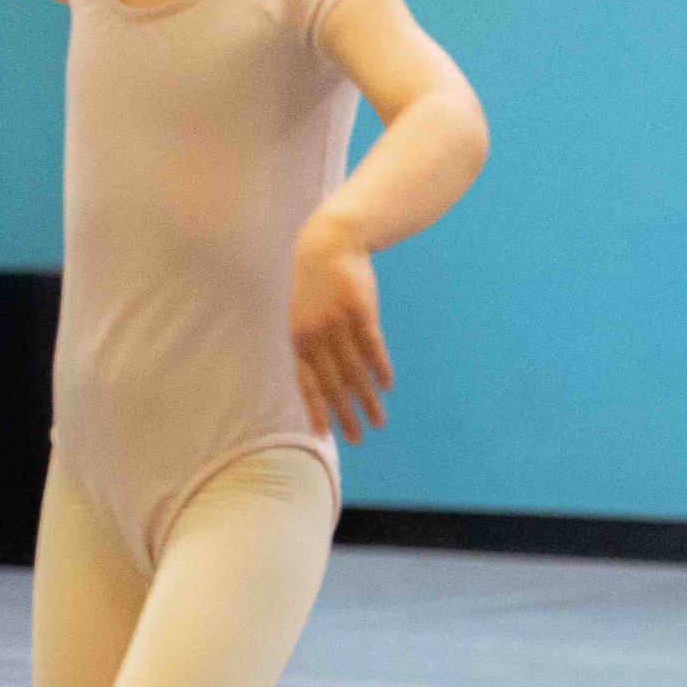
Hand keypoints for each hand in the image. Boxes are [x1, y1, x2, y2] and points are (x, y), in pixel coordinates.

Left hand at [290, 224, 392, 445]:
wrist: (328, 246)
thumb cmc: (317, 286)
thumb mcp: (304, 315)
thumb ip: (311, 346)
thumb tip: (324, 379)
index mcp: (299, 340)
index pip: (307, 383)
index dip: (316, 410)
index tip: (325, 436)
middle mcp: (316, 336)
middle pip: (334, 384)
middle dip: (346, 415)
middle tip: (358, 439)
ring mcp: (338, 324)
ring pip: (355, 371)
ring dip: (368, 399)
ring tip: (379, 421)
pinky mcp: (361, 312)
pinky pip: (372, 347)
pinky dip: (380, 368)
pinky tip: (387, 386)